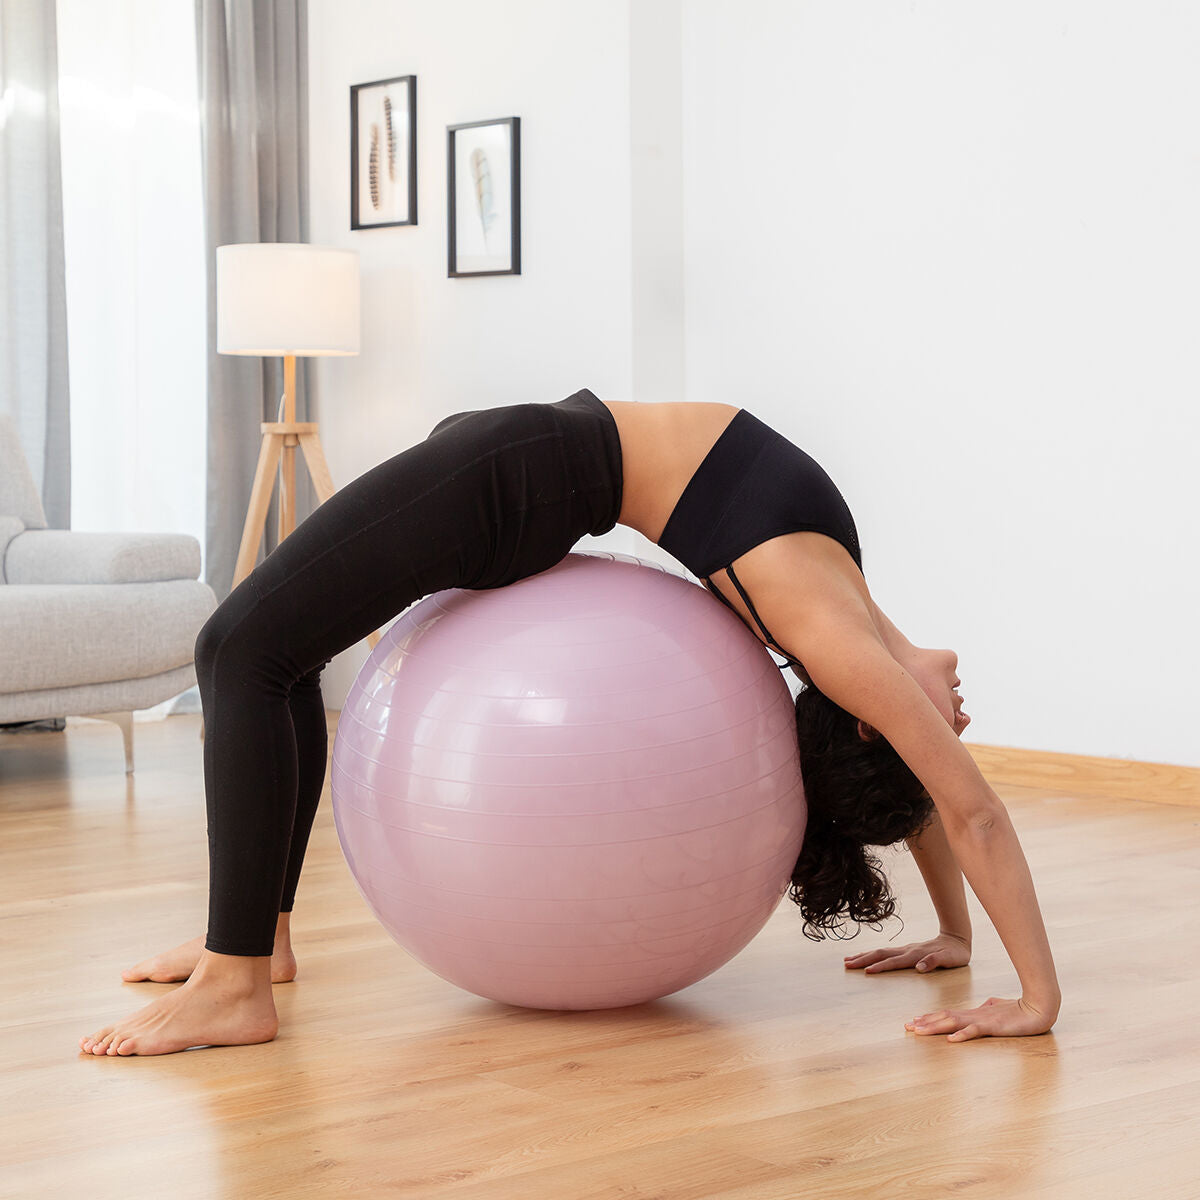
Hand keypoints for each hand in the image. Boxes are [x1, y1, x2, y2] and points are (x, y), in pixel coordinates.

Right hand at [843, 931, 970, 974]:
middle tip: (847, 964)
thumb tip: (920, 967)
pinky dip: (873, 955)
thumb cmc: (954, 953)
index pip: (894, 961)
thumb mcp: (949, 959)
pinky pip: (885, 953)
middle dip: (863, 959)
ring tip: (849, 959)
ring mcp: (905, 949)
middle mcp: (907, 950)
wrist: (957, 939)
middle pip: (880, 954)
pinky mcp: (905, 950)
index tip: (866, 971)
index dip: (880, 966)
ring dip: (864, 956)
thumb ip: (934, 962)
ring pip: (880, 951)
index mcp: (915, 954)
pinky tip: (867, 957)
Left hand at [905, 995, 1057, 1041]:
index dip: (930, 1018)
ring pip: (953, 1023)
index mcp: (974, 1013)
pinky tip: (951, 1040)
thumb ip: (985, 1010)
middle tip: (907, 1027)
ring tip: (919, 1031)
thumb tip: (980, 1007)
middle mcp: (974, 1015)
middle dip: (925, 1023)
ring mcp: (982, 1020)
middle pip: (944, 1017)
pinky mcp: (993, 1026)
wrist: (1038, 1007)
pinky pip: (975, 1031)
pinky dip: (962, 1035)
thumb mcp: (996, 1009)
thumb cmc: (1018, 1009)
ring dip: (935, 1027)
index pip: (947, 1014)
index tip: (914, 1021)